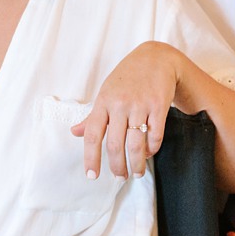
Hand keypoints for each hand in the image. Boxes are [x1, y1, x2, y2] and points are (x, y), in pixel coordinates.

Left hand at [72, 43, 180, 179]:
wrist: (156, 58)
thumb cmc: (128, 77)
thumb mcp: (106, 92)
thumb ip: (92, 116)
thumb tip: (75, 132)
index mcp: (103, 102)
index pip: (92, 135)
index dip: (90, 158)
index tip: (91, 176)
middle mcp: (120, 104)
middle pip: (114, 145)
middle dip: (117, 167)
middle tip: (119, 178)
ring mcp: (140, 105)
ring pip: (135, 144)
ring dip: (136, 164)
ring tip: (137, 173)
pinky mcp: (159, 106)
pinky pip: (155, 136)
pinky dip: (152, 150)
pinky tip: (148, 154)